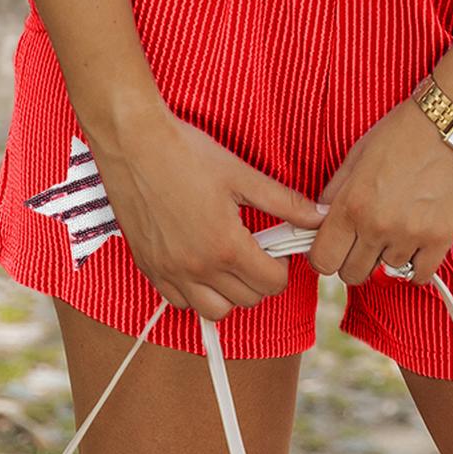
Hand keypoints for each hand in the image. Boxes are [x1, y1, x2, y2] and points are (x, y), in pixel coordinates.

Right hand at [90, 113, 326, 324]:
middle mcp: (197, 268)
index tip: (276, 247)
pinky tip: (200, 264)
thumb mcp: (242, 175)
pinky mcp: (149, 267)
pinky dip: (195, 293)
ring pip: (214, 311)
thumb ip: (285, 202)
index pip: (271, 283)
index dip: (282, 266)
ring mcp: (170, 271)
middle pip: (247, 300)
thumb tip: (319, 217)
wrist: (133, 142)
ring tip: (230, 261)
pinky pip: (179, 302)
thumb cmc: (187, 152)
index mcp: (226, 246)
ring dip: (230, 293)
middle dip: (260, 278)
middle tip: (256, 249)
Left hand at [309, 96, 452, 287]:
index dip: (326, 255)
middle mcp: (377, 225)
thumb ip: (335, 192)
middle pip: (352, 274)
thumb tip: (322, 220)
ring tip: (398, 228)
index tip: (335, 246)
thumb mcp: (358, 154)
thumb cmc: (405, 131)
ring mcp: (410, 235)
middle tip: (365, 239)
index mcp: (351, 204)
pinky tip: (416, 244)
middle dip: (354, 259)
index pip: (323, 260)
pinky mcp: (441, 239)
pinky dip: (416, 265)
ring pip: (387, 272)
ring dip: (388, 255)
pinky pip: (420, 275)